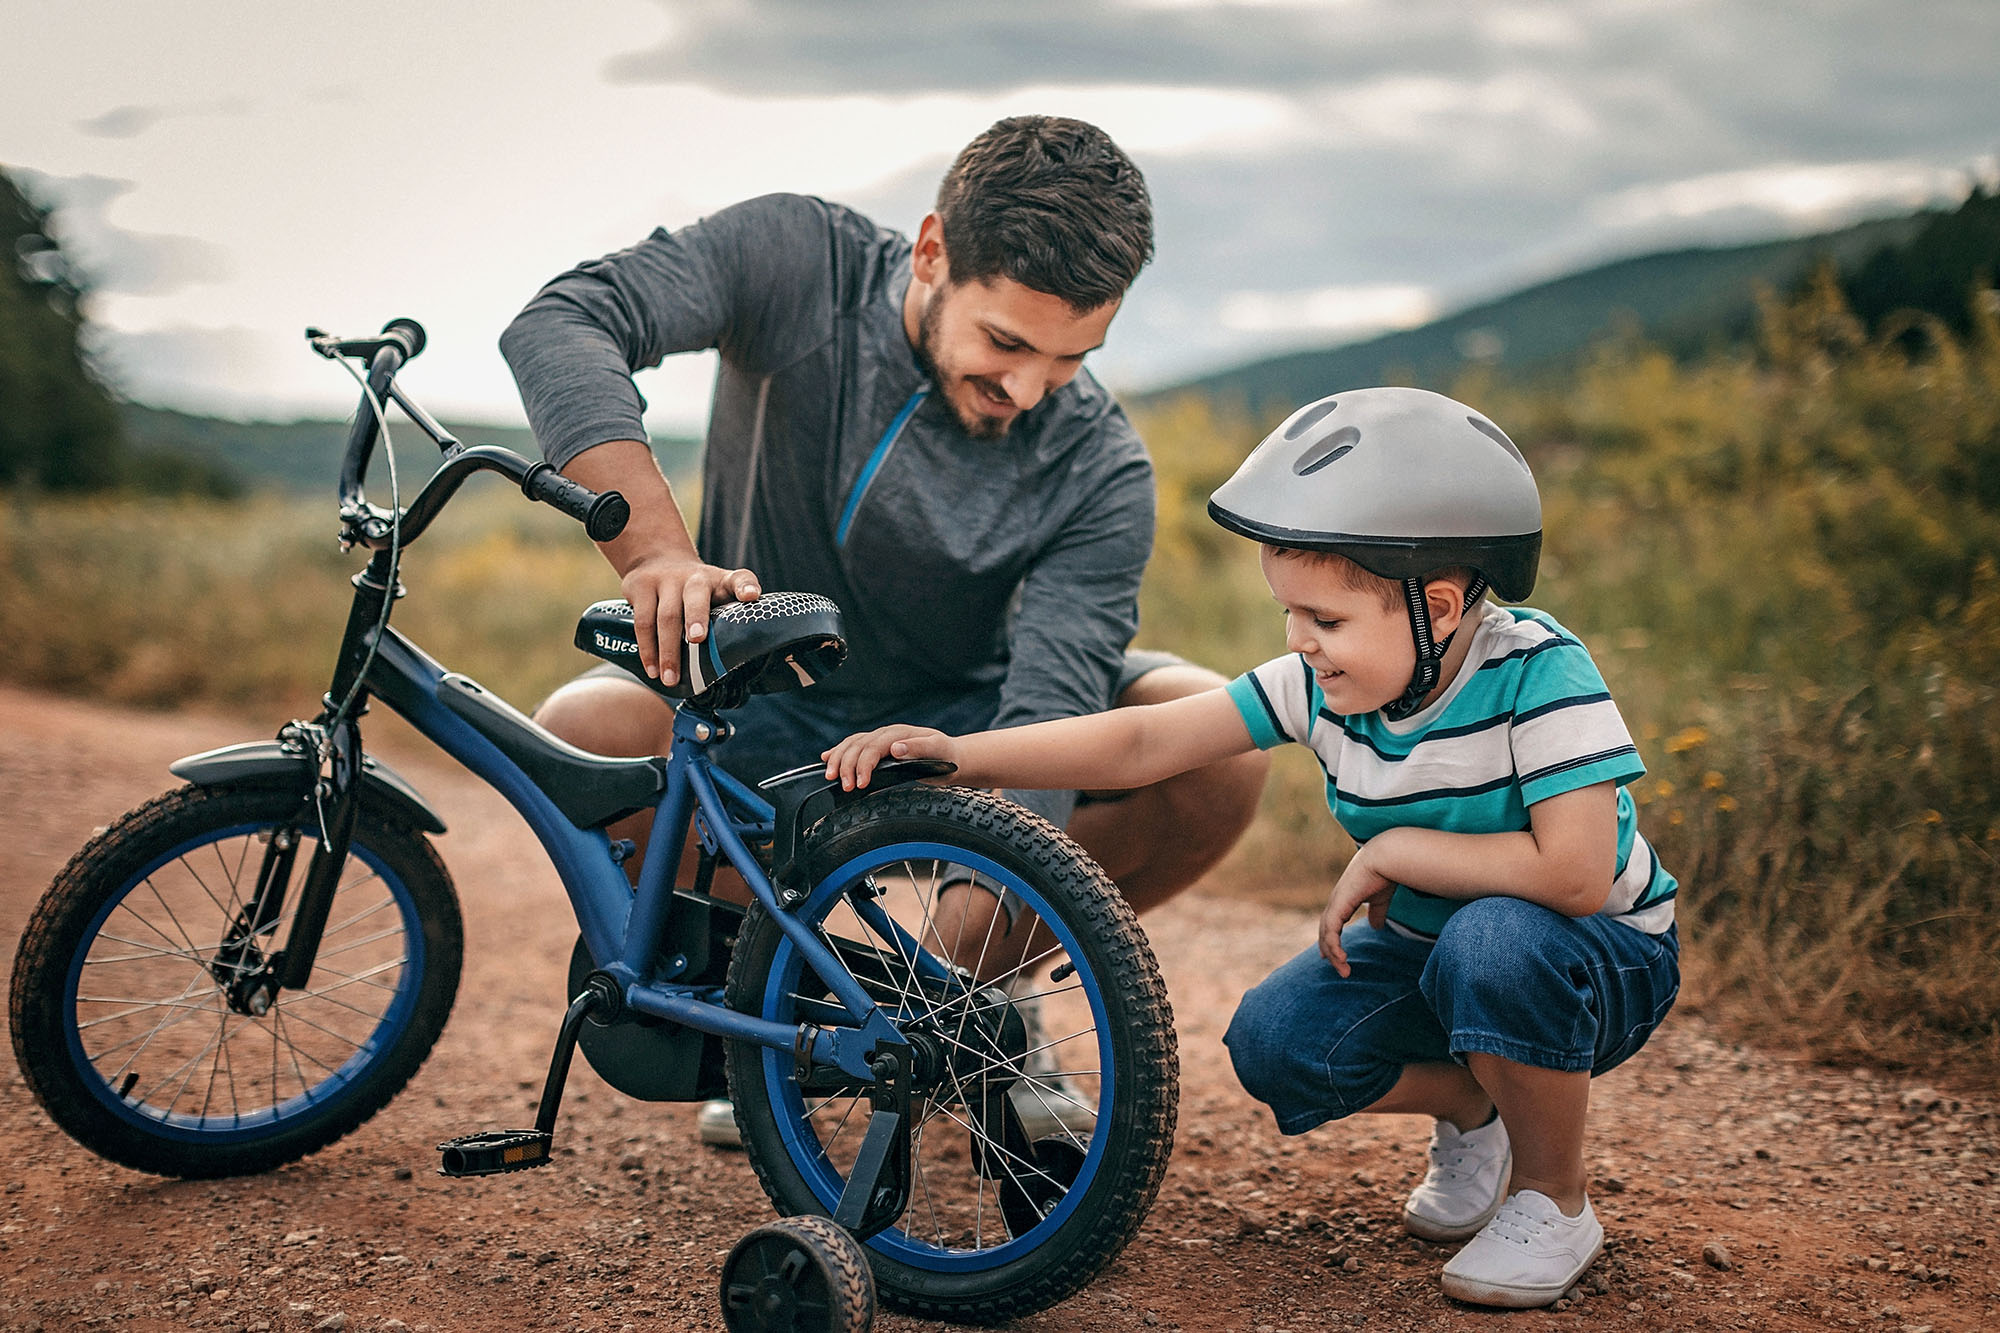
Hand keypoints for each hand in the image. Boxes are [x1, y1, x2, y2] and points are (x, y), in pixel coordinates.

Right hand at [619, 556, 760, 683]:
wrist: (657, 559)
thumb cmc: (696, 591)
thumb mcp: (717, 594)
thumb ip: (730, 619)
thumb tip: (742, 662)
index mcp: (720, 581)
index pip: (739, 579)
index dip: (746, 587)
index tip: (752, 596)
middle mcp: (695, 578)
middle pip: (696, 597)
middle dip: (696, 618)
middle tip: (698, 639)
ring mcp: (666, 580)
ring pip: (666, 616)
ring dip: (668, 650)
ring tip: (670, 678)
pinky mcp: (641, 587)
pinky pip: (643, 621)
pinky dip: (647, 649)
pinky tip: (652, 669)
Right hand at [822, 726, 954, 791]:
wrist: (951, 756)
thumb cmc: (946, 755)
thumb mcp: (938, 751)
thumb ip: (918, 748)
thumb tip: (896, 748)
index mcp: (899, 733)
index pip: (873, 747)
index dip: (864, 764)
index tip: (860, 783)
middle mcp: (886, 734)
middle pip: (857, 746)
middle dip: (846, 766)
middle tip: (844, 786)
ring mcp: (880, 739)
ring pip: (851, 744)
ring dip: (838, 760)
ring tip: (830, 776)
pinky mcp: (877, 748)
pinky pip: (853, 746)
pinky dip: (838, 752)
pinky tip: (827, 759)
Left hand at [1317, 844, 1395, 976]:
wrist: (1384, 859)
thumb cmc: (1384, 875)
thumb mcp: (1380, 900)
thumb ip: (1377, 912)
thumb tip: (1376, 927)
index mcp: (1343, 900)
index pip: (1331, 923)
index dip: (1330, 940)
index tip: (1331, 956)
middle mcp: (1335, 902)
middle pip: (1325, 932)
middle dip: (1330, 951)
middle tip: (1340, 968)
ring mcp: (1335, 903)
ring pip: (1326, 935)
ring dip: (1334, 954)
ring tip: (1344, 970)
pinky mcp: (1338, 905)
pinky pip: (1331, 931)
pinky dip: (1334, 946)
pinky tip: (1341, 958)